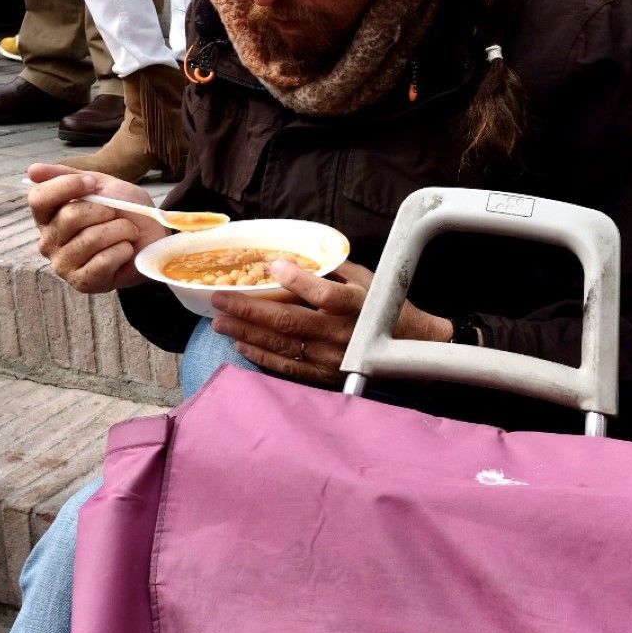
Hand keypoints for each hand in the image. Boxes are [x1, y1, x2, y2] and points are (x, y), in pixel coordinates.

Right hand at [26, 163, 167, 294]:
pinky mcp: (82, 283)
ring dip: (120, 230)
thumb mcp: (99, 184)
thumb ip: (66, 175)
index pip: (39, 198)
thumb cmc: (124, 210)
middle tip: (116, 216)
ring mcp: (63, 265)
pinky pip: (103, 261)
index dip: (68, 186)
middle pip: (69, 216)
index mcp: (47, 217)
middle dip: (104, 211)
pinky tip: (126, 251)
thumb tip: (32, 170)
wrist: (152, 235)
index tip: (92, 184)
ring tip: (126, 233)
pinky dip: (123, 251)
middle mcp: (48, 242)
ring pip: (91, 239)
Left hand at [208, 261, 451, 384]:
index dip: (297, 281)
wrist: (412, 348)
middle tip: (219, 299)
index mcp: (355, 306)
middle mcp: (342, 334)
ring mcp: (332, 359)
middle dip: (249, 310)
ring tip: (219, 322)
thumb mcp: (368, 279)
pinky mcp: (326, 376)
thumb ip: (333, 268)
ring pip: (281, 346)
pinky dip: (261, 357)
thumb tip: (296, 256)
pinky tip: (241, 345)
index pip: (324, 294)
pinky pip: (288, 368)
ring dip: (246, 333)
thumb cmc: (388, 306)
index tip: (272, 265)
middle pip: (289, 323)